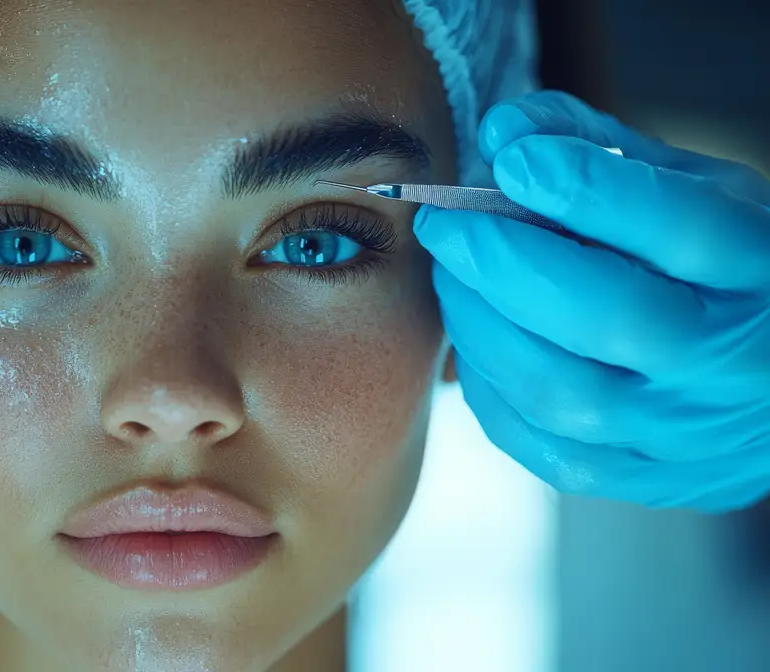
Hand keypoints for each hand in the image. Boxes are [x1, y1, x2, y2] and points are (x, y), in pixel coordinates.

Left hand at [414, 90, 769, 511]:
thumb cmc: (725, 271)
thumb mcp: (696, 190)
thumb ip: (601, 150)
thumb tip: (502, 132)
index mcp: (763, 270)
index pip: (681, 227)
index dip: (586, 188)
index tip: (511, 157)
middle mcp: (731, 362)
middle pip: (606, 316)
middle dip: (501, 260)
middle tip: (444, 222)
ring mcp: (685, 433)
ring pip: (559, 391)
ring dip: (479, 323)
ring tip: (453, 275)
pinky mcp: (640, 480)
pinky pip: (538, 443)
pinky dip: (488, 384)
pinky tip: (478, 337)